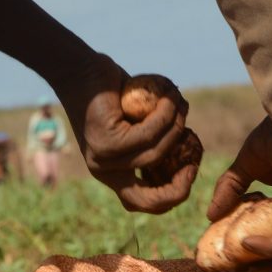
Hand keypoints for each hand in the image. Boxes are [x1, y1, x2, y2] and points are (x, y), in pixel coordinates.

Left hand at [52, 54, 195, 213]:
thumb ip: (155, 139)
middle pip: (147, 200)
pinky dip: (165, 114)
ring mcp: (103, 160)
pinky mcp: (106, 142)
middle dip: (178, 188)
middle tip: (193, 162)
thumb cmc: (110, 92)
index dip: (172, 194)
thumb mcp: (136, 122)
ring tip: (178, 102)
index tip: (190, 169)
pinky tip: (169, 98)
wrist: (78, 69)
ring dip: (175, 126)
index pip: (142, 202)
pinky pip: (148, 134)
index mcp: (111, 173)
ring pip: (156, 154)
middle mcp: (104, 172)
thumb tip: (189, 152)